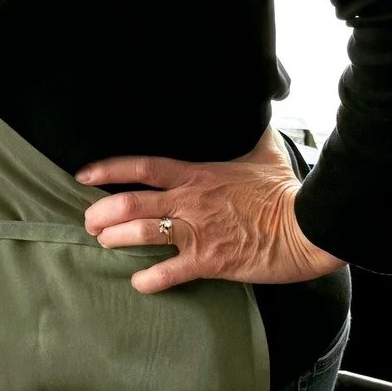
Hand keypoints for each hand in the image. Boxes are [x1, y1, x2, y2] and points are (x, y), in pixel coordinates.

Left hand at [77, 127, 345, 294]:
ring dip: (116, 238)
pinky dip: (149, 280)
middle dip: (102, 212)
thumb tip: (255, 108)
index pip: (143, 167)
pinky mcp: (209, 261)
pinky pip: (169, 272)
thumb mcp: (264, 153)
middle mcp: (190, 201)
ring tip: (104, 241)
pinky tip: (138, 282)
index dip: (109, 170)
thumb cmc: (285, 191)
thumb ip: (250, 133)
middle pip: (130, 203)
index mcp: (197, 175)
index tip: (84, 175)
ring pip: (141, 233)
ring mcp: (197, 232)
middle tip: (89, 219)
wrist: (307, 227)